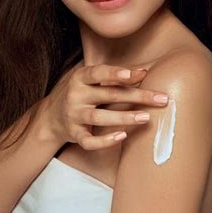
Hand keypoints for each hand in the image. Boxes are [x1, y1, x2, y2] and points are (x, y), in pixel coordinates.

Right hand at [44, 62, 169, 149]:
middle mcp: (75, 95)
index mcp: (80, 78)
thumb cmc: (81, 94)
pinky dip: (105, 141)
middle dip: (136, 96)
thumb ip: (115, 76)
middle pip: (108, 95)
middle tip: (160, 99)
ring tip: (146, 117)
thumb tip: (144, 71)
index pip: (98, 72)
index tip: (136, 75)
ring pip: (99, 118)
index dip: (116, 73)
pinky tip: (122, 136)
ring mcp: (73, 115)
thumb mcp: (91, 80)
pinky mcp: (74, 134)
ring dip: (124, 118)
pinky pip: (89, 141)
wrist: (51, 117)